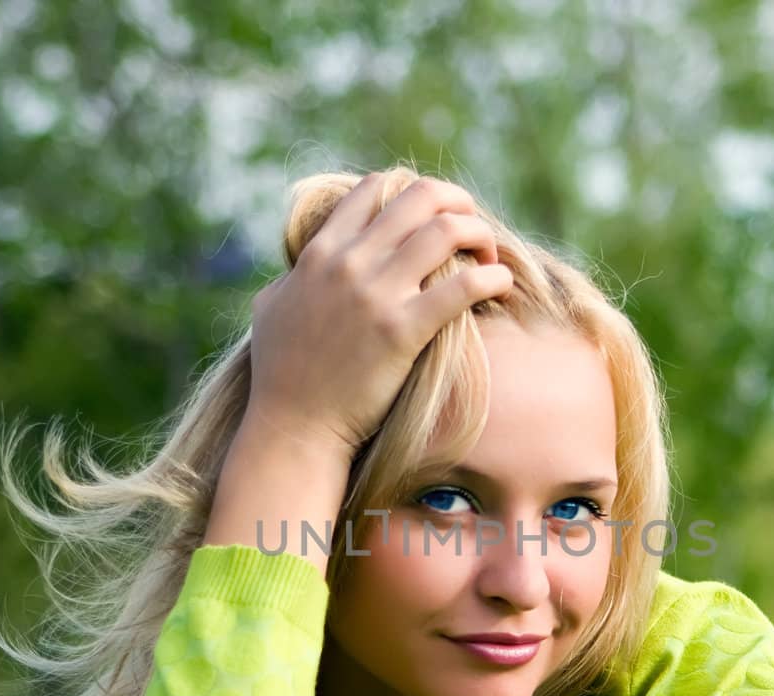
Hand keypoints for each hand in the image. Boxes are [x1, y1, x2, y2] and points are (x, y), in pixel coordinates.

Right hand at [244, 171, 514, 457]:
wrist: (293, 428)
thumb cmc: (280, 376)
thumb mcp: (272, 308)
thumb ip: (293, 276)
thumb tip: (302, 266)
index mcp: (321, 253)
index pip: (375, 189)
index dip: (413, 193)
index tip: (433, 217)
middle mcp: (349, 263)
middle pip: (421, 197)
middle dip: (458, 204)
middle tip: (473, 231)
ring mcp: (376, 294)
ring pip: (446, 229)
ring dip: (480, 236)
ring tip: (489, 261)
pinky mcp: (403, 331)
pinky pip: (463, 286)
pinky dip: (493, 277)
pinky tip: (502, 286)